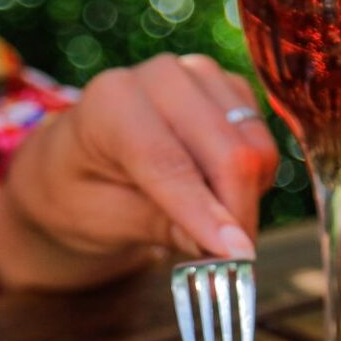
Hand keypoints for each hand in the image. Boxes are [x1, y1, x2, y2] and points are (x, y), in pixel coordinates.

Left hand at [0, 54, 279, 292]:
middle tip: (233, 265)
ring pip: (255, 148)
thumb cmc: (81, 194)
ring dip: (246, 198)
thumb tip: (222, 248)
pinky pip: (264, 142)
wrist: (76, 164)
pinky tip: (217, 192)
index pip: (170, 162)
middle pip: (228, 152)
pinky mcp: (228, 89)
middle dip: (237, 214)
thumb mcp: (104, 220)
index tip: (236, 257)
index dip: (207, 213)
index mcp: (112, 103)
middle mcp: (160, 76)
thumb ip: (159, 225)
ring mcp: (200, 76)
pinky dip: (253, 179)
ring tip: (210, 224)